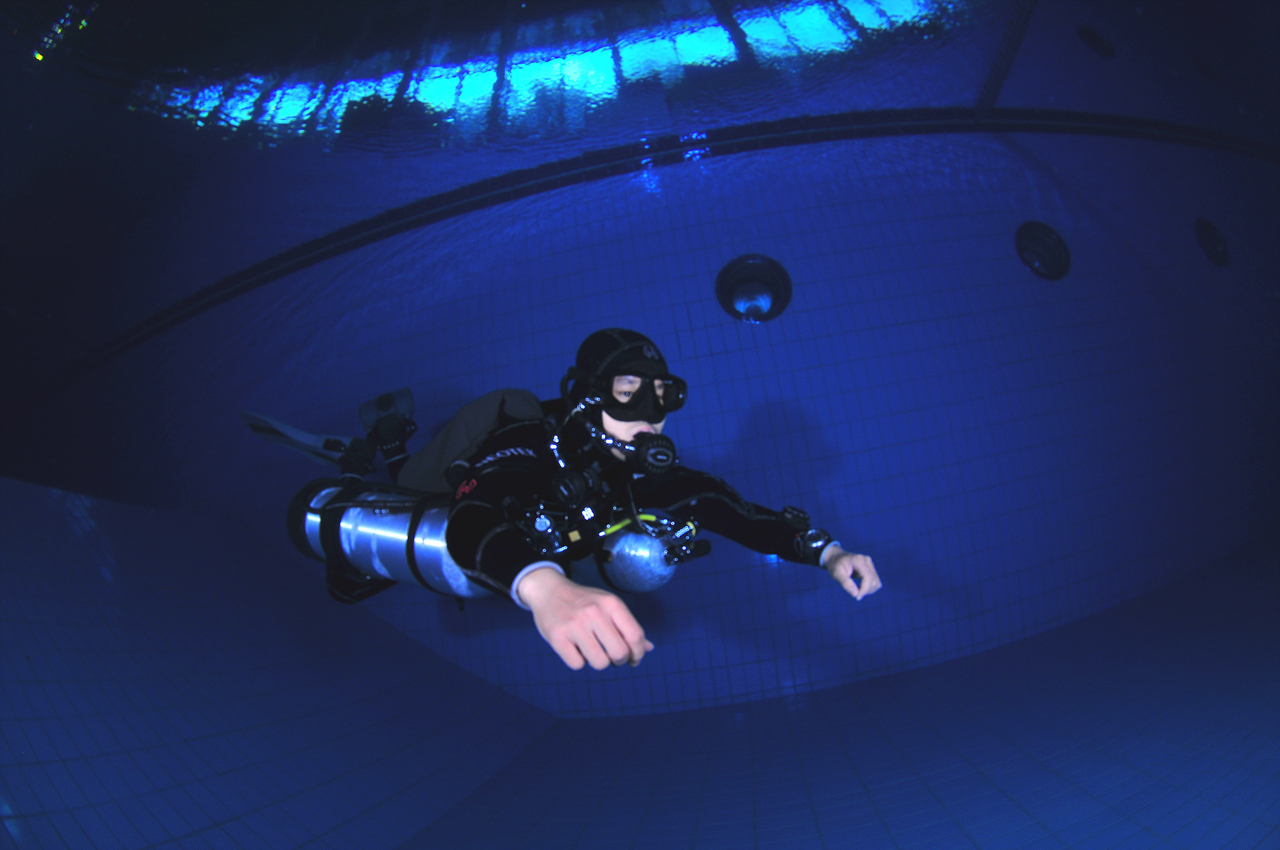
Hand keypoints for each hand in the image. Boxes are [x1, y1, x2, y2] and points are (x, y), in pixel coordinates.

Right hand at [517, 568, 654, 669]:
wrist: (548, 590)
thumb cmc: (584, 602)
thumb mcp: (608, 606)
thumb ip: (628, 626)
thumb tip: (649, 648)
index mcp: (611, 603)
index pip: (635, 636)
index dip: (638, 653)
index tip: (634, 658)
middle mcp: (594, 612)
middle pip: (620, 653)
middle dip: (619, 660)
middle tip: (612, 655)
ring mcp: (574, 625)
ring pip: (600, 663)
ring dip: (598, 661)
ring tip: (592, 649)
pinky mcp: (557, 637)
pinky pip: (577, 664)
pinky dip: (578, 661)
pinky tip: (575, 648)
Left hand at [822, 546, 881, 599]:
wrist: (836, 558)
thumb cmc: (835, 566)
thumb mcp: (836, 574)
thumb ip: (845, 583)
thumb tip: (856, 594)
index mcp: (859, 560)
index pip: (868, 577)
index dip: (864, 589)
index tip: (857, 597)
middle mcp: (867, 561)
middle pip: (874, 581)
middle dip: (865, 591)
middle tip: (854, 593)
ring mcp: (870, 564)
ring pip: (876, 583)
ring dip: (868, 590)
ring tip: (856, 589)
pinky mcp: (871, 568)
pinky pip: (875, 582)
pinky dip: (869, 588)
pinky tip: (860, 587)